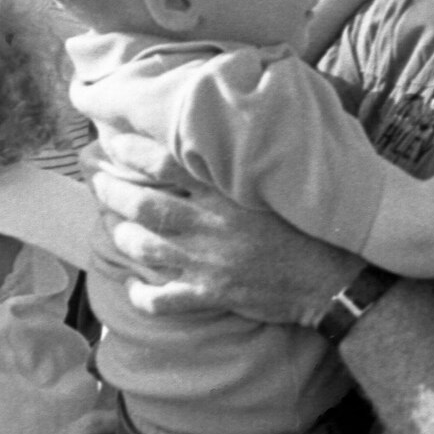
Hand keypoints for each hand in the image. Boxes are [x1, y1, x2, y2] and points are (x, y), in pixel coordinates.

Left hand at [86, 130, 355, 323]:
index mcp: (227, 190)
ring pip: (146, 248)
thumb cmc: (313, 223)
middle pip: (145, 204)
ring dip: (122, 235)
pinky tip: (133, 288)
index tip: (112, 144)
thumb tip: (223, 133)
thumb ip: (249, 159)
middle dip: (113, 191)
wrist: (335, 277)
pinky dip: (143, 296)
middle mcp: (210, 223)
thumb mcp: (281, 180)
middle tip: (98, 181)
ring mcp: (208, 262)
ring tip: (112, 224)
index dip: (132, 152)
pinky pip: (165, 300)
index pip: (167, 162)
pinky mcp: (213, 294)